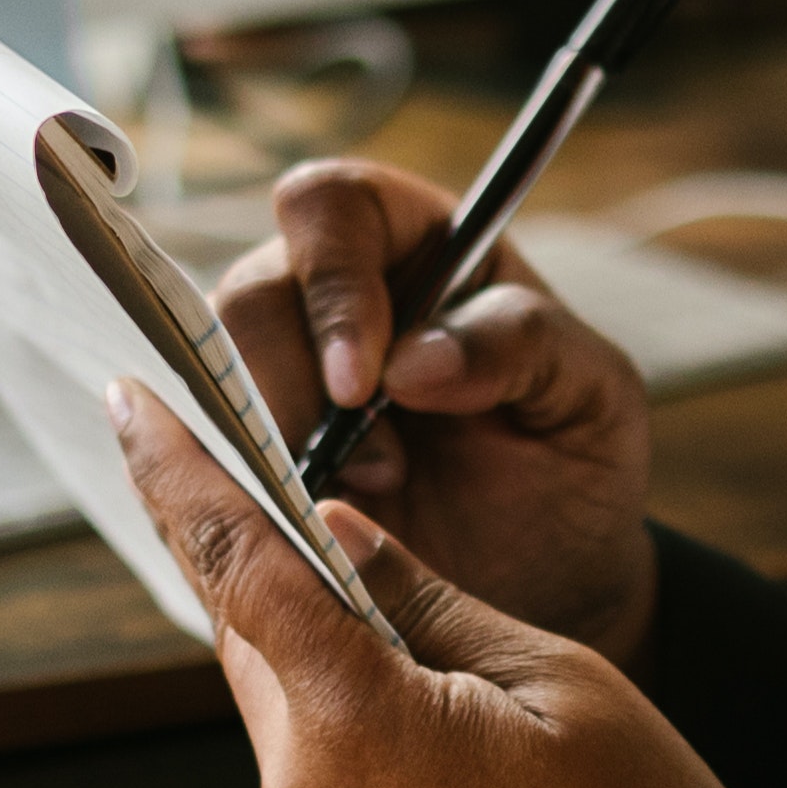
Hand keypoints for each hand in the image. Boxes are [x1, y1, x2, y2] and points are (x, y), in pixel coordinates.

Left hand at [113, 383, 756, 787]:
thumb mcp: (550, 675)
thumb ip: (424, 598)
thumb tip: (336, 533)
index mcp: (354, 728)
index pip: (237, 568)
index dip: (178, 475)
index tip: (132, 405)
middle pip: (251, 642)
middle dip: (270, 565)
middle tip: (298, 490)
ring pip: (285, 710)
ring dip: (324, 652)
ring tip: (434, 639)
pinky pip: (318, 778)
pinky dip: (351, 723)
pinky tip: (437, 721)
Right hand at [214, 153, 658, 668]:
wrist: (548, 580)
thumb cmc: (571, 466)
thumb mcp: (591, 396)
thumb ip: (523, 344)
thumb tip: (415, 358)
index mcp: (418, 246)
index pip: (332, 206)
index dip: (332, 285)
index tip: (362, 383)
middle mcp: (332, 300)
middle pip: (247, 295)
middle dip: (291, 388)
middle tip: (377, 470)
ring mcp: (279, 381)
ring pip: (204, 381)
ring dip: (264, 453)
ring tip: (356, 509)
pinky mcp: (247, 462)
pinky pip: (194, 461)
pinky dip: (236, 499)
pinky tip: (307, 532)